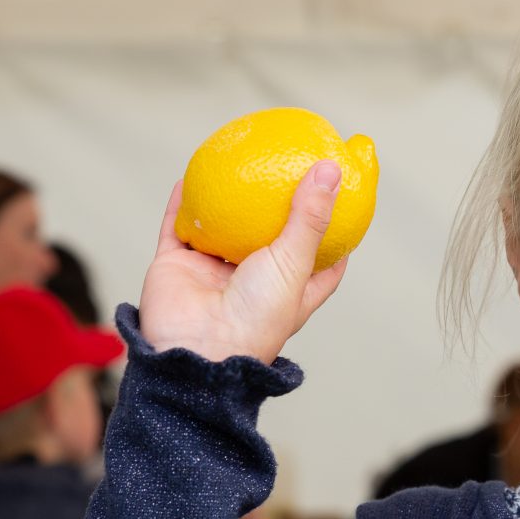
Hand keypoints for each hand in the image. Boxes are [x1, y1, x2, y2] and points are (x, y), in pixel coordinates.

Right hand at [138, 162, 349, 363]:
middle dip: (278, 215)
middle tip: (289, 179)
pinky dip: (182, 206)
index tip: (341, 211)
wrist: (195, 348)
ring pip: (220, 233)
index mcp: (288, 293)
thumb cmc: (255, 317)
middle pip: (269, 244)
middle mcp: (252, 284)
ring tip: (239, 173)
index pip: (320, 266)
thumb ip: (310, 217)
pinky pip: (178, 229)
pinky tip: (188, 178)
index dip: (332, 239)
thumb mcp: (294, 263)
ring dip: (228, 208)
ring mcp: (213, 275)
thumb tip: (330, 170)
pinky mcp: (179, 268)